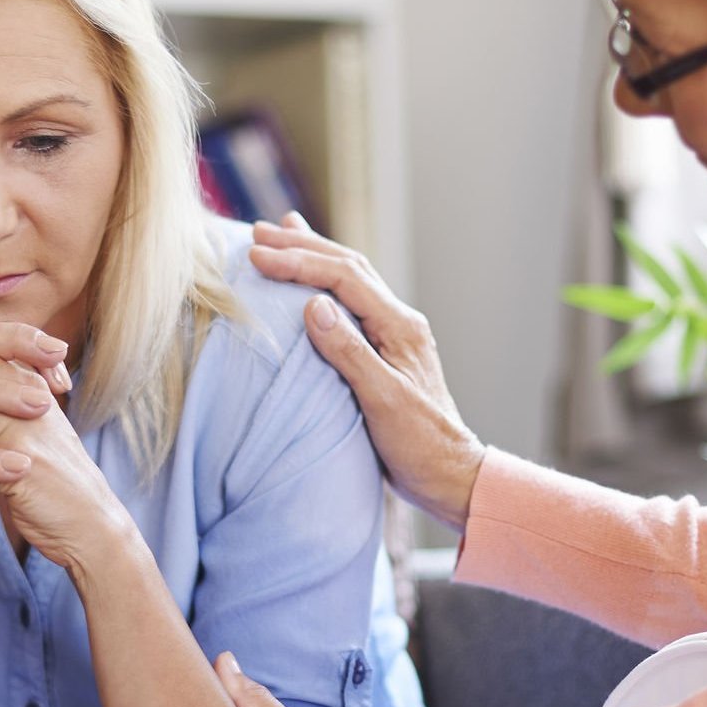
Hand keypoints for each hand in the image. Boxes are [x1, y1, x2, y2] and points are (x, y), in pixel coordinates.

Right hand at [248, 214, 485, 528]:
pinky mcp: (383, 349)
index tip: (258, 255)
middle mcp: (399, 321)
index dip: (300, 262)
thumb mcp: (382, 400)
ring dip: (315, 255)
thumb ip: (349, 352)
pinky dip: (325, 283)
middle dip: (303, 246)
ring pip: (350, 279)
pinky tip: (311, 284)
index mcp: (400, 327)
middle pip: (348, 267)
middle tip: (258, 232)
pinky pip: (351, 302)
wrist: (448, 473)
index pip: (345, 278)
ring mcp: (393, 334)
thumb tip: (314, 305)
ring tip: (283, 233)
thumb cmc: (418, 444)